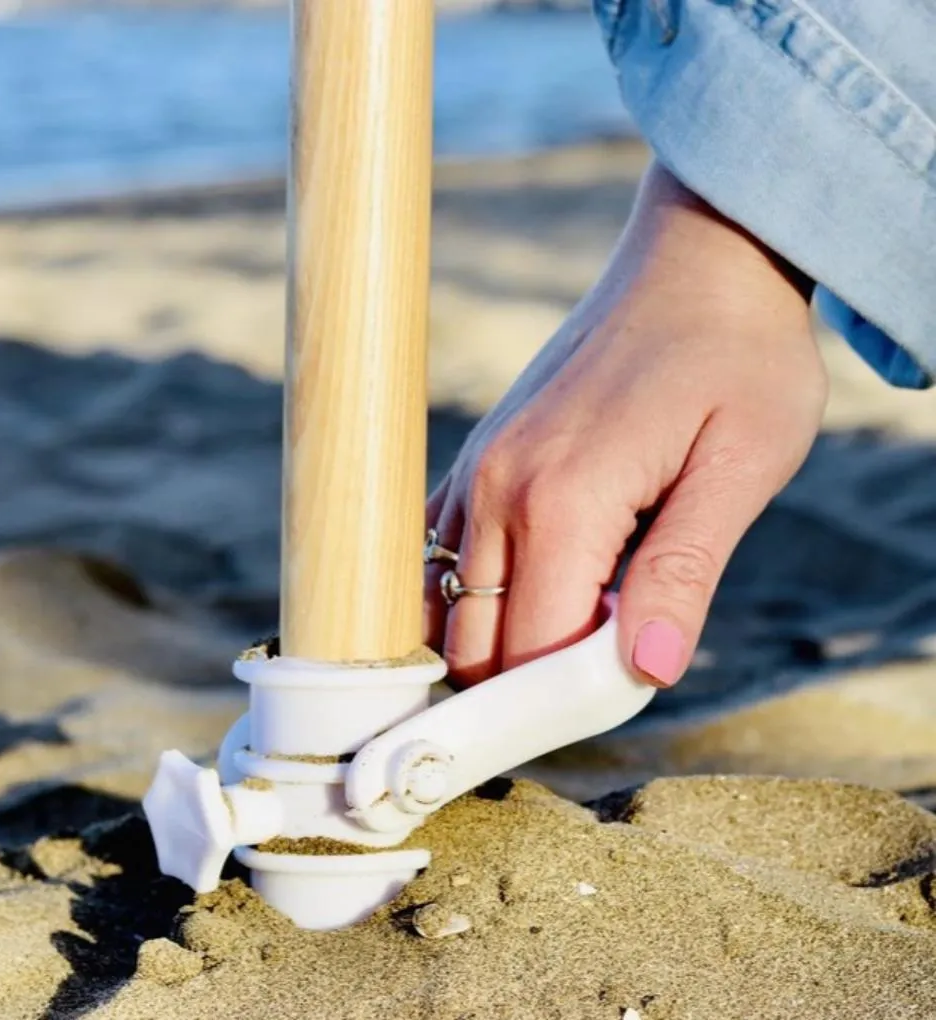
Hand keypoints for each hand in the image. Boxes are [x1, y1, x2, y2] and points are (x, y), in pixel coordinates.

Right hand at [424, 162, 825, 687]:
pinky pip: (440, 557)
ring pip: (444, 608)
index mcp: (563, 500)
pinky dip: (472, 600)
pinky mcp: (478, 457)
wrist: (699, 257)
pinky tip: (535, 590)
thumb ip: (683, 573)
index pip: (530, 654)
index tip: (623, 700)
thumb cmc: (738, 355)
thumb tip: (645, 670)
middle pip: (474, 645)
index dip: (568, 704)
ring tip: (569, 637)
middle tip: (601, 679)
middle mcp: (496, 489)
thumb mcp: (743, 464)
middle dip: (527, 689)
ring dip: (496, 646)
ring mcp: (476, 470)